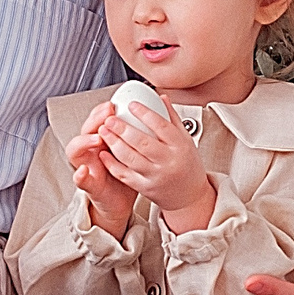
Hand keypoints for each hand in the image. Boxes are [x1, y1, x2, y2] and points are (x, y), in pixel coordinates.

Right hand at [64, 105, 136, 236]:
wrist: (121, 201)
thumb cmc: (130, 174)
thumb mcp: (137, 151)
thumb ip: (142, 130)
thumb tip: (159, 104)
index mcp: (103, 139)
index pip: (97, 118)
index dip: (103, 110)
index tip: (113, 104)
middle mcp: (92, 149)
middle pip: (86, 128)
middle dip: (95, 119)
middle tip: (107, 115)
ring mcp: (87, 165)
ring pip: (76, 149)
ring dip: (85, 141)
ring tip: (97, 138)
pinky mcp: (88, 184)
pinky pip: (80, 179)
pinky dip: (80, 175)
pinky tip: (83, 171)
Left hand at [98, 104, 213, 231]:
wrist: (190, 196)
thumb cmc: (187, 165)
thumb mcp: (186, 140)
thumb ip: (172, 119)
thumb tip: (161, 98)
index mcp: (180, 146)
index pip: (161, 126)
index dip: (145, 113)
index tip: (131, 104)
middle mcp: (168, 161)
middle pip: (142, 142)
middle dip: (123, 128)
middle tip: (110, 118)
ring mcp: (156, 176)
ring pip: (131, 158)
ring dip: (114, 143)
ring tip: (104, 131)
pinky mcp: (145, 187)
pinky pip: (125, 175)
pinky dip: (112, 163)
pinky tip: (104, 153)